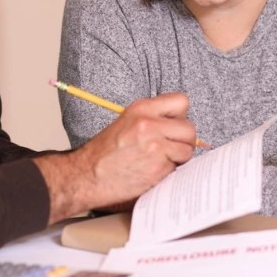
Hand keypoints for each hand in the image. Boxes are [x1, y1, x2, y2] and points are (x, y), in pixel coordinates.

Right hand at [36, 92, 196, 221]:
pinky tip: (152, 171)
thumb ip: (153, 118)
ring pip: (187, 150)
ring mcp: (155, 146)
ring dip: (178, 158)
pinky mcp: (157, 167)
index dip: (180, 115)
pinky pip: (177, 168)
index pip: (181, 101)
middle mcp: (150, 124)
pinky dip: (168, 172)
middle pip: (189, 128)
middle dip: (183, 140)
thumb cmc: (104, 153)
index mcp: (142, 108)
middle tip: (170, 147)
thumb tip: (180, 124)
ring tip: (159, 160)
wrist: (86, 176)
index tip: (174, 125)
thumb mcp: (127, 122)